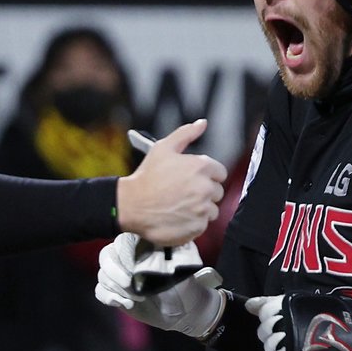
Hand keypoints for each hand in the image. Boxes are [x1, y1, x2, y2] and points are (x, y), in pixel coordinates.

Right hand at [96, 233, 226, 338]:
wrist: (183, 309)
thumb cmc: (184, 283)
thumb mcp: (182, 264)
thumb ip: (171, 250)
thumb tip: (161, 241)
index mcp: (141, 245)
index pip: (121, 242)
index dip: (123, 255)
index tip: (133, 270)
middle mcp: (126, 257)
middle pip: (106, 257)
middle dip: (115, 273)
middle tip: (130, 286)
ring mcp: (118, 275)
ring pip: (102, 275)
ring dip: (116, 288)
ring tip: (136, 298)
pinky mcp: (115, 292)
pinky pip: (100, 290)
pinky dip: (109, 297)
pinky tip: (126, 304)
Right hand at [115, 120, 225, 247]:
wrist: (131, 205)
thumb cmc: (146, 178)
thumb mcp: (163, 148)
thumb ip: (186, 134)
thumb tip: (202, 124)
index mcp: (200, 167)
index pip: (220, 173)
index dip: (207, 176)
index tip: (194, 180)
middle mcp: (205, 188)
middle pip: (217, 191)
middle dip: (204, 192)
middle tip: (184, 193)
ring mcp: (202, 209)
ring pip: (212, 210)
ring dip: (200, 208)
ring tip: (180, 206)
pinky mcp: (197, 227)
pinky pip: (203, 225)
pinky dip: (193, 222)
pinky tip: (178, 216)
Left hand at [245, 292, 351, 350]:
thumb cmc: (338, 321)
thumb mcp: (306, 304)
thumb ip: (274, 303)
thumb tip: (248, 305)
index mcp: (291, 303)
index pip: (263, 310)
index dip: (271, 318)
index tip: (285, 322)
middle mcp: (288, 319)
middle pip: (263, 330)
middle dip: (273, 335)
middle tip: (292, 338)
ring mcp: (290, 340)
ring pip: (269, 347)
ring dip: (279, 350)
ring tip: (297, 349)